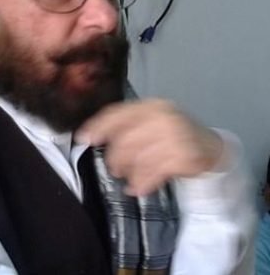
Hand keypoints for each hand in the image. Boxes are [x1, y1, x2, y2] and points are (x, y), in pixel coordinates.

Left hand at [75, 99, 223, 195]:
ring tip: (128, 179)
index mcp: (151, 105)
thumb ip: (126, 125)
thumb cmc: (173, 135)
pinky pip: (154, 173)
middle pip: (125, 139)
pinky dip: (142, 183)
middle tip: (114, 168)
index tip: (83, 138)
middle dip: (115, 158)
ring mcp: (176, 136)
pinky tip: (137, 189)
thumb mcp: (151, 122)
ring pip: (138, 158)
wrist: (212, 147)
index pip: (118, 113)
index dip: (98, 126)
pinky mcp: (184, 157)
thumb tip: (90, 135)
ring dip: (129, 173)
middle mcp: (163, 117)